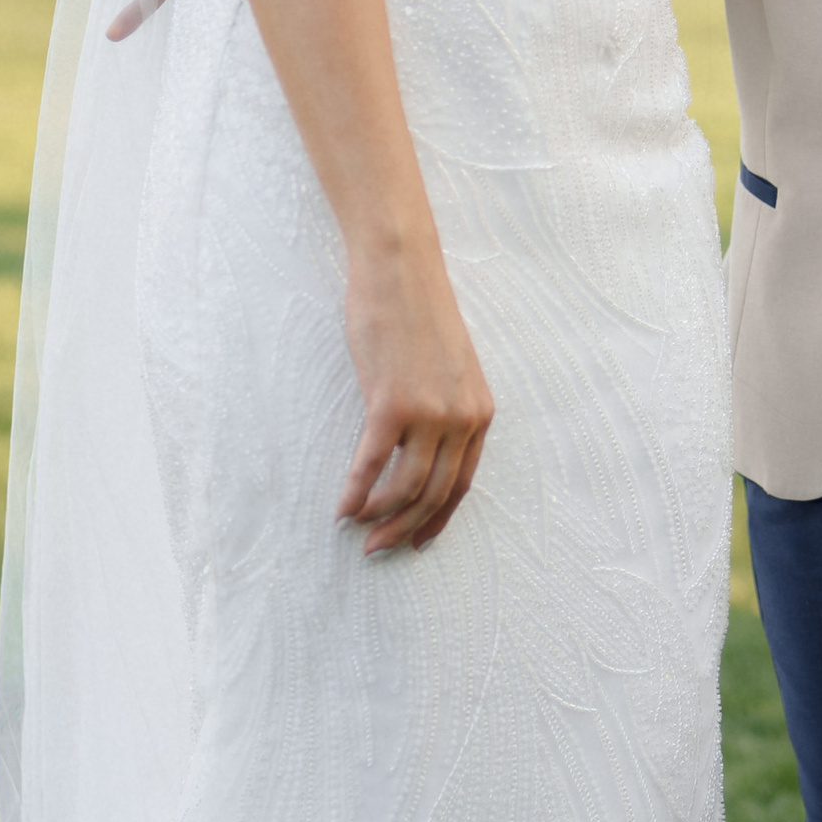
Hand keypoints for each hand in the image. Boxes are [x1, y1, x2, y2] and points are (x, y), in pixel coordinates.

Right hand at [339, 241, 494, 552]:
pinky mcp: (392, 405)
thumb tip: (418, 447)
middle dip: (404, 528)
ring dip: (379, 517)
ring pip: (405, 487)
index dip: (438, 518)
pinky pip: (372, 465)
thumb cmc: (418, 315)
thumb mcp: (449, 369)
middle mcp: (461, 420)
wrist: (402, 272)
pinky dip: (356, 493)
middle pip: (434, 493)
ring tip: (358, 530)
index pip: (461, 484)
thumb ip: (444, 409)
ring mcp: (429, 414)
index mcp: (480, 413)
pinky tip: (342, 509)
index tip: (419, 540)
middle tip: (379, 548)